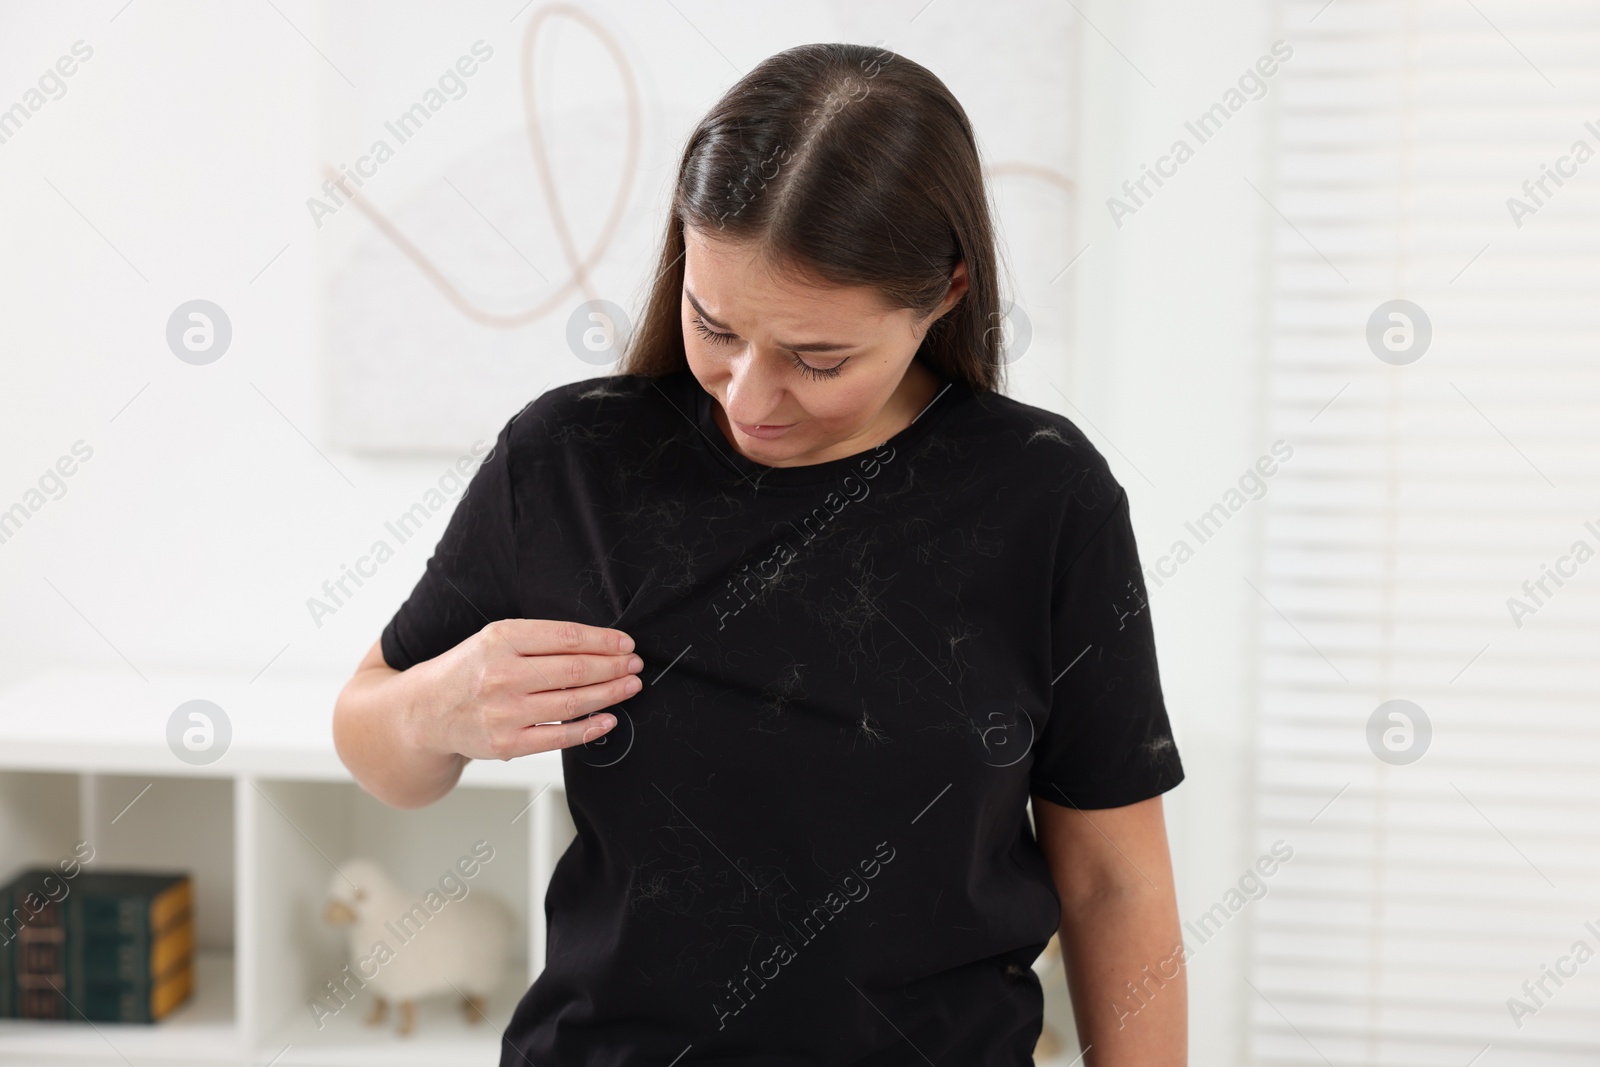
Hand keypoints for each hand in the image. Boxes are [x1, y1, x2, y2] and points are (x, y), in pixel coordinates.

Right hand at [413, 618, 642, 761]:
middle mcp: (501, 675)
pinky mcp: (506, 743)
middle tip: (633, 665)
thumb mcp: (493, 640)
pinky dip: (590, 729)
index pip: (566, 637)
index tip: (625, 643)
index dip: (603, 640)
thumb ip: (538, 640)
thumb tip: (597, 644)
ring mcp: (504, 712)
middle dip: (613, 666)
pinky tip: (608, 720)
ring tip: (629, 686)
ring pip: (572, 702)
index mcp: (500, 640)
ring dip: (610, 694)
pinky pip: (559, 737)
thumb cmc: (467, 671)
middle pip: (575, 669)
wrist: (424, 712)